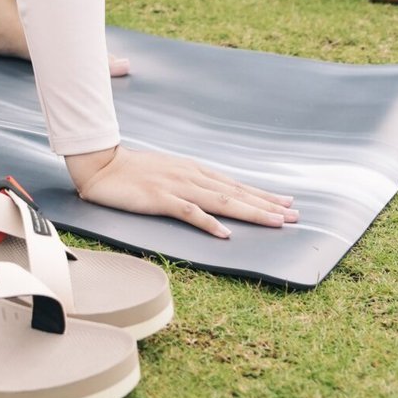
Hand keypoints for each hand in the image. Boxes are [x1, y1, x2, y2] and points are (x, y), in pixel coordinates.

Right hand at [65, 144, 297, 238]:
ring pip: (222, 201)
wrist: (102, 165)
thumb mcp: (168, 174)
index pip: (236, 185)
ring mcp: (177, 186)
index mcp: (194, 171)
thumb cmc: (133, 172)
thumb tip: (213, 199)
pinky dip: (208, 222)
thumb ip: (190, 184)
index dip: (262, 195)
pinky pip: (189, 212)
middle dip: (267, 205)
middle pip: (236, 193)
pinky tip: (225, 233)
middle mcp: (192, 176)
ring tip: (275, 222)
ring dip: (250, 211)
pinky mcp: (160, 197)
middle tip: (295, 216)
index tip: (287, 204)